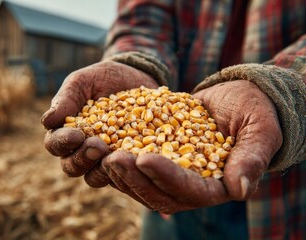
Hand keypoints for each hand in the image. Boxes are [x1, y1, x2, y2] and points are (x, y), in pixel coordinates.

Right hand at [42, 61, 158, 185]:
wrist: (135, 76)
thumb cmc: (103, 78)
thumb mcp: (83, 82)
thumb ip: (66, 99)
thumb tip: (47, 121)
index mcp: (66, 132)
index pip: (55, 145)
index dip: (62, 143)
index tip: (76, 135)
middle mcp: (82, 150)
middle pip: (72, 166)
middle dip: (82, 158)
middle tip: (98, 146)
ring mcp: (105, 158)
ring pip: (95, 176)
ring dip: (102, 169)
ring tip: (114, 155)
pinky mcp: (127, 160)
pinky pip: (124, 173)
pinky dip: (127, 169)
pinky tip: (136, 160)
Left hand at [100, 80, 282, 213]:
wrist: (238, 97)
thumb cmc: (254, 111)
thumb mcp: (259, 130)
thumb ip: (252, 158)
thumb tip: (240, 191)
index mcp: (216, 186)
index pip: (189, 190)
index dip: (166, 176)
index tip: (145, 159)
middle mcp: (190, 186)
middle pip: (158, 193)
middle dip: (134, 178)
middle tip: (114, 158)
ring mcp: (171, 174)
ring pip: (140, 184)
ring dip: (120, 171)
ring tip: (100, 151)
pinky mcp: (158, 159)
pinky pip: (134, 165)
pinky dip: (118, 157)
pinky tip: (101, 142)